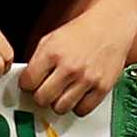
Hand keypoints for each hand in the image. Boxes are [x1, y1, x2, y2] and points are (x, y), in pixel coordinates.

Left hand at [20, 5, 136, 116]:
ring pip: (60, 108)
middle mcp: (69, 66)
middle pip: (42, 99)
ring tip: (64, 91)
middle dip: (42, 95)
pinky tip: (78, 94)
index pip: (28, 82)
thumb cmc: (81, 33)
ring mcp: (87, 78)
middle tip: (48, 88)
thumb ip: (37, 61)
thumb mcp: (51, 39)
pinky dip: (78, 105)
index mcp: (52, 52)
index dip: (27, 84)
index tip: (32, 83)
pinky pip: (82, 110)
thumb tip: (26, 83)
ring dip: (60, 102)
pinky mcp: (102, 87)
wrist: (110, 26)